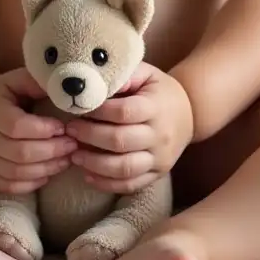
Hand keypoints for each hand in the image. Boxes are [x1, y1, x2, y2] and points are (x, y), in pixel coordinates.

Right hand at [0, 68, 76, 193]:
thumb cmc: (1, 94)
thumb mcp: (16, 80)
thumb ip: (37, 83)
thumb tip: (64, 91)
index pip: (18, 126)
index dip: (44, 130)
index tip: (64, 127)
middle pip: (20, 153)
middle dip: (51, 151)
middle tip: (72, 145)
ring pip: (17, 173)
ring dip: (46, 169)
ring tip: (66, 160)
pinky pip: (10, 187)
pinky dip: (32, 184)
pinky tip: (48, 174)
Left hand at [65, 64, 193, 193]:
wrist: (190, 113)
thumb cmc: (159, 91)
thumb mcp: (146, 74)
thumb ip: (123, 75)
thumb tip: (95, 82)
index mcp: (155, 107)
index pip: (123, 112)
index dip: (98, 112)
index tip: (79, 108)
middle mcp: (159, 135)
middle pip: (120, 141)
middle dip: (90, 137)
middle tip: (70, 131)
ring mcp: (160, 158)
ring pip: (124, 168)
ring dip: (94, 164)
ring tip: (74, 155)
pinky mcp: (157, 174)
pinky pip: (130, 185)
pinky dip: (107, 184)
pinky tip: (87, 175)